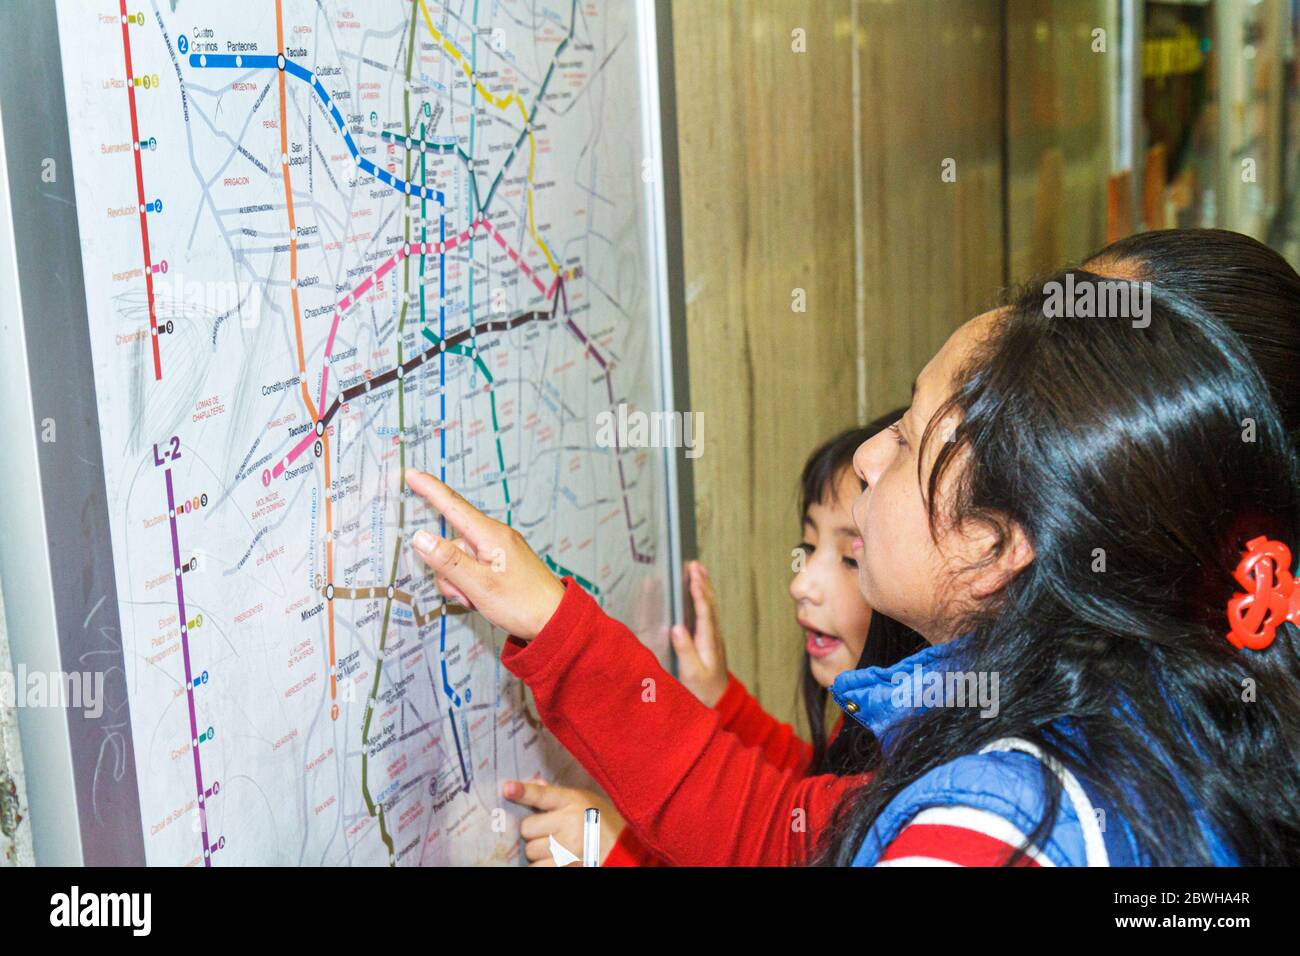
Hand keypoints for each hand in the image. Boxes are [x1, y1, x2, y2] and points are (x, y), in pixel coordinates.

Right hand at [404, 469, 565, 639]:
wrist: (555, 621)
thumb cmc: (522, 603)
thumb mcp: (478, 585)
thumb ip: (447, 561)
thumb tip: (419, 537)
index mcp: (490, 535)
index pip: (452, 505)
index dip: (429, 489)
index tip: (411, 474)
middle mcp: (494, 537)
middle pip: (451, 543)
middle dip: (447, 570)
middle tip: (465, 593)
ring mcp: (498, 550)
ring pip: (458, 560)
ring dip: (459, 582)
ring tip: (478, 599)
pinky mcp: (501, 563)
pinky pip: (472, 568)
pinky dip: (470, 584)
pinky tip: (483, 599)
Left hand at [502, 779, 625, 866]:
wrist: (626, 848)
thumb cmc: (602, 820)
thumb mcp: (584, 800)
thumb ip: (557, 795)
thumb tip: (532, 784)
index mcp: (573, 801)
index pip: (543, 795)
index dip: (523, 792)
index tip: (507, 788)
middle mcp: (569, 823)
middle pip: (527, 828)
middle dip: (534, 833)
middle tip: (550, 832)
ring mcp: (568, 848)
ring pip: (531, 851)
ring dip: (538, 852)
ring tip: (557, 847)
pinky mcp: (566, 867)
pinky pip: (538, 868)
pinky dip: (543, 865)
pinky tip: (557, 860)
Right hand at [671, 561, 728, 706]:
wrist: (719, 703)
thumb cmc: (703, 691)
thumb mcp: (691, 674)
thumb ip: (685, 651)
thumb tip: (676, 628)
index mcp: (708, 642)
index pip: (705, 613)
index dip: (699, 594)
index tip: (693, 578)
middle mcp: (713, 636)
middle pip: (710, 604)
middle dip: (702, 583)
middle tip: (695, 564)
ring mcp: (713, 638)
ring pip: (710, 607)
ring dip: (705, 587)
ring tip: (698, 570)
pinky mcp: (709, 640)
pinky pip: (707, 613)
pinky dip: (703, 598)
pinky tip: (699, 592)